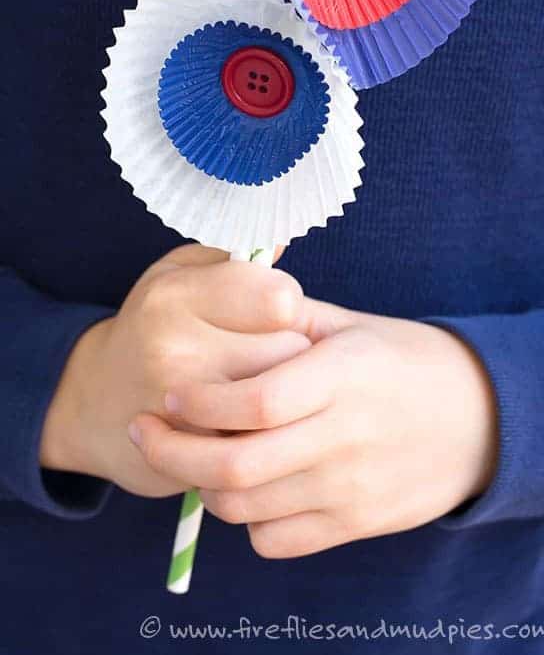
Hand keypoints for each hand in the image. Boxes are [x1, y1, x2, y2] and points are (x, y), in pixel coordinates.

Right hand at [40, 245, 307, 496]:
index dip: (287, 303)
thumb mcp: (179, 273)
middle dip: (293, 350)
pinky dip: (265, 431)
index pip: (280, 297)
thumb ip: (232, 257)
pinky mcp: (194, 456)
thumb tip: (283, 246)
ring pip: (285, 397)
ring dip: (286, 392)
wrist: (92, 403)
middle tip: (271, 351)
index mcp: (176, 294)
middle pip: (291, 349)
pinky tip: (243, 419)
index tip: (270, 311)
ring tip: (260, 382)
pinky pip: (265, 438)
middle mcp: (175, 349)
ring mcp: (183, 409)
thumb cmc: (153, 325)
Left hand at [129, 298, 497, 556]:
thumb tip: (232, 301)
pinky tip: (252, 486)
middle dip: (172, 453)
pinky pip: (276, 540)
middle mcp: (345, 437)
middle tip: (146, 430)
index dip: (199, 403)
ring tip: (196, 454)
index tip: (170, 393)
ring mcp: (351, 488)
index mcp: (344, 376)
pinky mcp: (358, 523)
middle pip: (234, 468)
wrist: (486, 419)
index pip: (254, 403)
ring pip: (245, 508)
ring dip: (203, 484)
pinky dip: (247, 518)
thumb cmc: (413, 361)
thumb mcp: (359, 327)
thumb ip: (293, 318)